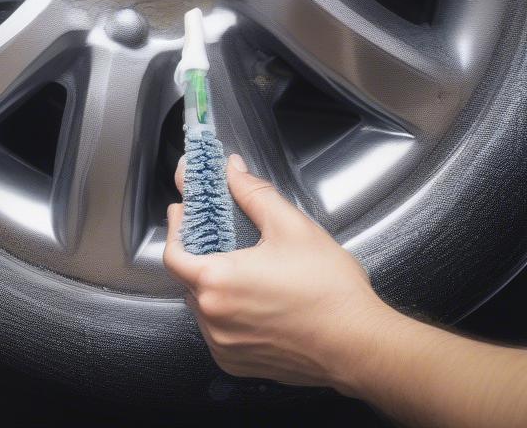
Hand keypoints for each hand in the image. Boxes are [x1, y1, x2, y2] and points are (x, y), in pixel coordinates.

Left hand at [163, 153, 395, 390]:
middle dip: (197, 252)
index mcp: (217, 281)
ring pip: (203, 306)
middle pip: (188, 278)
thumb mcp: (291, 226)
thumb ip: (253, 192)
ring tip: (238, 265)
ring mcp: (226, 346)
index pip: (172, 254)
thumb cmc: (329, 292)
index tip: (183, 212)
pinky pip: (219, 333)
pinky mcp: (240, 364)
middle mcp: (214, 318)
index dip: (175, 229)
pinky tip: (250, 298)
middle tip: (214, 232)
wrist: (362, 346)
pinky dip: (226, 314)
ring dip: (212, 285)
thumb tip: (233, 170)